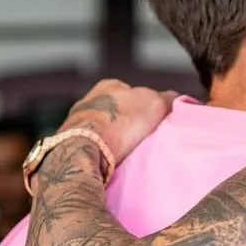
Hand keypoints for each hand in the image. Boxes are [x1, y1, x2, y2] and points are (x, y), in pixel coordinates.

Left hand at [58, 79, 176, 166]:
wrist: (84, 150)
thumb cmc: (120, 122)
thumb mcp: (156, 103)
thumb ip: (169, 98)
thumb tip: (177, 99)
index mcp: (109, 85)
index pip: (133, 92)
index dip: (147, 105)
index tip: (154, 120)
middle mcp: (89, 100)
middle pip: (117, 111)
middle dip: (128, 122)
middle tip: (142, 137)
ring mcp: (75, 122)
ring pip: (103, 128)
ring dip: (113, 138)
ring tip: (127, 152)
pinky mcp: (68, 144)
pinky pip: (92, 145)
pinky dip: (101, 151)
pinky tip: (111, 160)